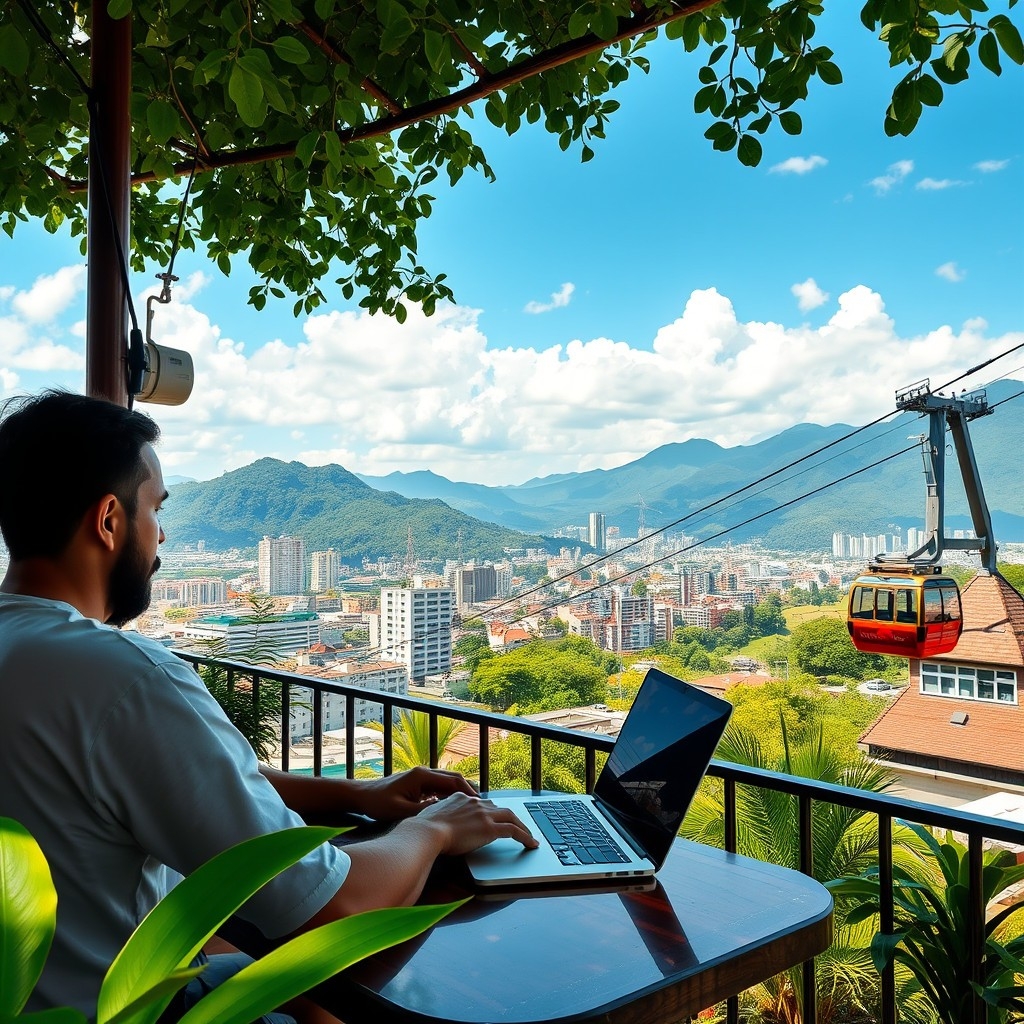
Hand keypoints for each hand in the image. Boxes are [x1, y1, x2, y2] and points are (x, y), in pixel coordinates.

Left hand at [353, 766, 477, 820]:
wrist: (362, 795)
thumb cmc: (378, 803)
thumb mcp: (401, 811)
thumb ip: (423, 812)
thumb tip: (444, 813)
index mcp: (422, 776)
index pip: (452, 781)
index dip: (467, 791)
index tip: (478, 803)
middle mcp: (424, 772)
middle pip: (453, 779)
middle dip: (468, 790)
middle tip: (481, 804)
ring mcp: (421, 777)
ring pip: (447, 782)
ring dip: (460, 792)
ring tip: (473, 806)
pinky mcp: (418, 783)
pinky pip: (439, 787)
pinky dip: (449, 794)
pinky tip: (455, 806)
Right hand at [411, 792, 538, 855]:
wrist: (425, 832)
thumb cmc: (422, 829)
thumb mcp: (430, 817)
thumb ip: (439, 818)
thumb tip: (435, 826)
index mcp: (460, 797)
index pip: (481, 802)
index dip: (490, 811)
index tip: (494, 817)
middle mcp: (474, 802)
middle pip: (499, 807)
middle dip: (510, 816)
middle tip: (518, 825)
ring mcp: (483, 814)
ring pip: (511, 816)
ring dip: (522, 826)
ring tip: (529, 835)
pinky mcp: (489, 828)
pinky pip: (513, 831)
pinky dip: (525, 837)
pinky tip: (530, 844)